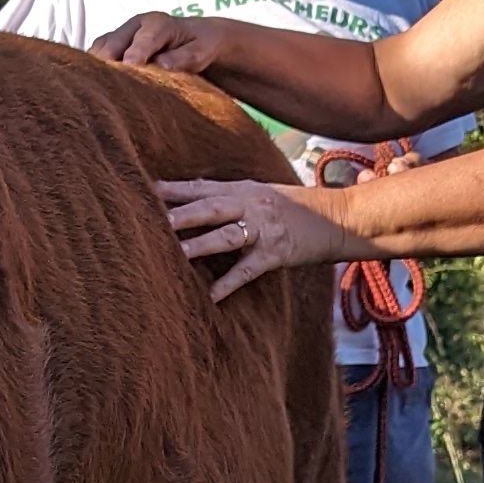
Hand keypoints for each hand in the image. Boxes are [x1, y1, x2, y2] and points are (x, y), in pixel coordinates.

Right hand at [98, 11, 233, 76]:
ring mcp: (121, 36)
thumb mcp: (203, 51)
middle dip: (108, 65)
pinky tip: (95, 89)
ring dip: (96, 70)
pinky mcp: (113, 47)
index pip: (142, 40)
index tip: (130, 71)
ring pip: (100, 50)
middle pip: (111, 44)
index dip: (134, 56)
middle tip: (107, 89)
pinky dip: (95, 71)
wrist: (198, 38)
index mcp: (158, 24)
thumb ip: (186, 57)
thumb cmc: (202, 45)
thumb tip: (163, 65)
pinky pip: (98, 57)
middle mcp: (135, 26)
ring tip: (96, 92)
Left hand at [158, 175, 357, 302]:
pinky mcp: (277, 253)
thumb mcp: (261, 192)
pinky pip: (249, 269)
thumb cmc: (296, 207)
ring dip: (199, 245)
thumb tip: (192, 191)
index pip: (202, 187)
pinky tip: (211, 295)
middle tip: (150, 220)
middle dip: (180, 214)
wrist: (339, 217)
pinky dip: (229, 283)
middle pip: (209, 208)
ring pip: (226, 236)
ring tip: (174, 255)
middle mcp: (251, 204)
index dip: (173, 189)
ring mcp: (264, 229)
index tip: (144, 188)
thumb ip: (228, 194)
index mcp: (243, 189)